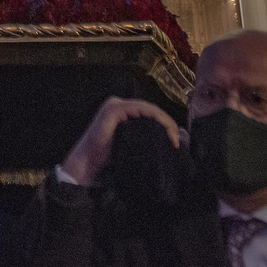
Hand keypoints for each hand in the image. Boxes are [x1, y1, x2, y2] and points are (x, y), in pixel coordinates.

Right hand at [60, 97, 178, 186]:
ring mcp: (114, 105)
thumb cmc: (108, 156)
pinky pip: (140, 109)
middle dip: (167, 123)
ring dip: (164, 121)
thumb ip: (144, 137)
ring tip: (173, 137)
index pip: (149, 112)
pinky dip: (154, 117)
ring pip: (147, 108)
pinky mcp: (113, 110)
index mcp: (122, 111)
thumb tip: (168, 141)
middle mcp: (118, 104)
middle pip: (150, 109)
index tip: (175, 142)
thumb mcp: (131, 144)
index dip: (165, 124)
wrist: (89, 162)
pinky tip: (163, 129)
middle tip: (177, 141)